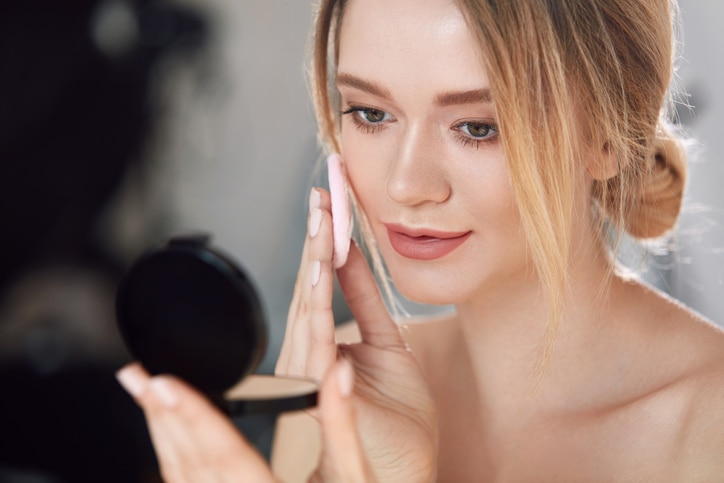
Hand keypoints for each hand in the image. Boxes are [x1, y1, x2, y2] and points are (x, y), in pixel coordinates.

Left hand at [117, 359, 373, 481]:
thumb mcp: (353, 479)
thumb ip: (341, 424)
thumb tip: (337, 373)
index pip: (226, 455)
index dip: (194, 417)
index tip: (166, 385)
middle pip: (192, 466)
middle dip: (163, 417)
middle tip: (139, 377)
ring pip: (180, 481)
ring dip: (162, 436)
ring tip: (146, 397)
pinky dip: (174, 461)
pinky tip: (168, 437)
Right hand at [277, 187, 437, 480]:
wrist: (401, 470)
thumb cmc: (394, 417)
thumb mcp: (388, 343)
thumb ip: (366, 300)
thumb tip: (352, 255)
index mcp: (326, 339)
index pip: (321, 278)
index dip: (326, 236)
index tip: (331, 197)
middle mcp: (312, 351)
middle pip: (309, 284)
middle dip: (317, 236)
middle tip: (323, 193)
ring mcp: (313, 372)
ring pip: (309, 306)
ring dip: (314, 262)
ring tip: (320, 225)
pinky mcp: (321, 393)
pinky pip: (319, 346)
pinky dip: (319, 306)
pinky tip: (322, 274)